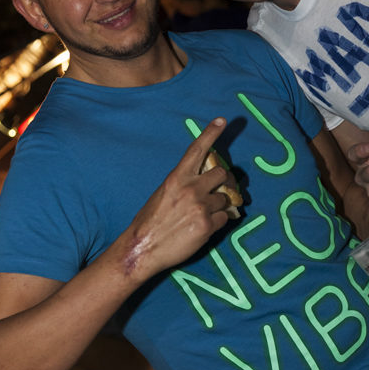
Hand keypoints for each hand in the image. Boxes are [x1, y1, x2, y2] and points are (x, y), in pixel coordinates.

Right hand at [122, 118, 234, 280]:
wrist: (142, 248)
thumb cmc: (150, 221)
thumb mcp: (163, 193)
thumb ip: (184, 184)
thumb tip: (203, 182)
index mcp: (177, 177)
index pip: (197, 150)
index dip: (211, 133)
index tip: (222, 120)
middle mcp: (191, 188)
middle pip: (222, 174)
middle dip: (224, 182)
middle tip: (221, 190)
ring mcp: (201, 206)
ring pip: (226, 198)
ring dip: (221, 205)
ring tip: (206, 214)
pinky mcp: (207, 225)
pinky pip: (225, 218)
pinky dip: (220, 221)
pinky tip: (205, 227)